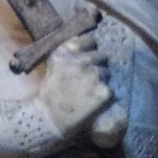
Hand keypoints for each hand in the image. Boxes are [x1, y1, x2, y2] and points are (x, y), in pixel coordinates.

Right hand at [37, 27, 123, 145]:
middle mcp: (82, 60)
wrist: (48, 119)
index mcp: (68, 51)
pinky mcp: (104, 91)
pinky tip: (92, 102)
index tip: (84, 59)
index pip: (91, 39)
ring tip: (87, 92)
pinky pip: (110, 89)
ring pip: (107, 72)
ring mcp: (94, 75)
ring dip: (101, 80)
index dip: (89, 49)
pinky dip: (103, 96)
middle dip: (96, 66)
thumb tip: (86, 38)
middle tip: (85, 81)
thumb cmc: (49, 93)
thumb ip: (69, 50)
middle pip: (102, 56)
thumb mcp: (54, 64)